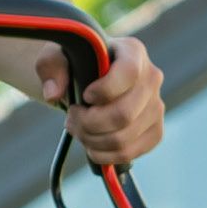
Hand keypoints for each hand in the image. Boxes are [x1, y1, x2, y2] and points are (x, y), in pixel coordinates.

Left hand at [41, 33, 163, 166]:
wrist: (87, 82)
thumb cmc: (73, 65)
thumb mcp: (55, 57)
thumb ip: (50, 67)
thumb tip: (53, 94)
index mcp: (133, 52)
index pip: (129, 73)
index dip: (104, 90)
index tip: (85, 96)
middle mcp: (152, 78)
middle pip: (124, 114)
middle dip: (89, 123)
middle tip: (72, 118)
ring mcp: (156, 107)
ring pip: (123, 139)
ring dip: (92, 141)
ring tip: (78, 130)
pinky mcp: (154, 132)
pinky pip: (129, 153)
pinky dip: (103, 155)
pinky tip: (90, 144)